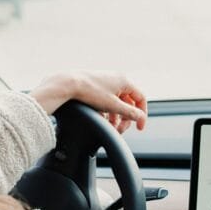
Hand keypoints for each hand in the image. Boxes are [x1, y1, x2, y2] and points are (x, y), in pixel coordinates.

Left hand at [30, 70, 147, 132]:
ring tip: (111, 128)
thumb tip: (140, 117)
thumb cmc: (90, 92)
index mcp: (124, 81)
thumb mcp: (113, 106)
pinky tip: (103, 120)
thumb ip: (129, 112)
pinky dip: (108, 111)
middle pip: (129, 102)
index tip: (139, 127)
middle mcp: (117, 79)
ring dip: (116, 117)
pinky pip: (108, 101)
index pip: (141, 98)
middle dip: (126, 118)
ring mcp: (107, 82)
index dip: (142, 114)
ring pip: (118, 103)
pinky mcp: (97, 86)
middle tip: (121, 130)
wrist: (68, 84)